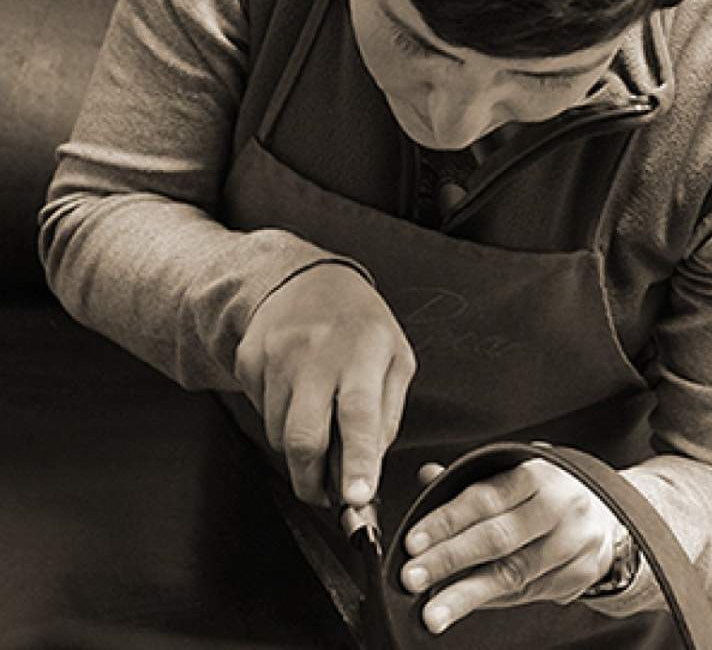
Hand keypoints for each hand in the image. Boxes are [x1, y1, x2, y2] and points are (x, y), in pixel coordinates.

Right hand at [234, 264, 416, 506]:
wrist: (306, 281)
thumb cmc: (360, 325)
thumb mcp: (396, 358)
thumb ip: (388, 414)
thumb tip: (370, 466)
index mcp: (364, 352)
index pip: (359, 414)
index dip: (357, 461)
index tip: (357, 497)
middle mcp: (317, 353)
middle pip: (304, 438)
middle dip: (313, 482)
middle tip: (326, 495)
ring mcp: (277, 356)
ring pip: (278, 434)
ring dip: (297, 449)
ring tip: (317, 419)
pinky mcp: (248, 361)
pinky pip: (259, 414)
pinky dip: (278, 420)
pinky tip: (295, 395)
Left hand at [400, 459, 620, 634]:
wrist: (607, 511)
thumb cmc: (547, 490)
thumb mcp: (514, 472)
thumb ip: (472, 478)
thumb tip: (428, 476)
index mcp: (538, 473)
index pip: (486, 497)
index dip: (447, 520)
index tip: (413, 542)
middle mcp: (559, 506)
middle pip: (498, 538)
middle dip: (450, 560)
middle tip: (412, 579)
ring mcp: (573, 543)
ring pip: (514, 574)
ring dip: (467, 595)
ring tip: (432, 612)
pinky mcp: (580, 575)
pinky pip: (529, 593)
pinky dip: (493, 601)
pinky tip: (466, 605)